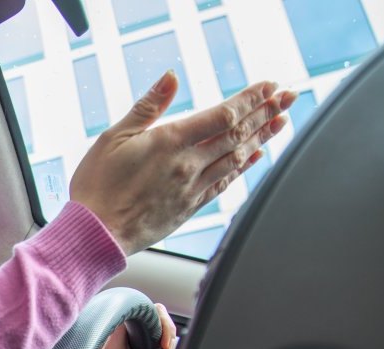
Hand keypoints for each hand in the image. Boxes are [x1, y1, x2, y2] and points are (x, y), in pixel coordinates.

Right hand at [70, 72, 295, 254]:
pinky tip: (254, 158)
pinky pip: (224, 184)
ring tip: (280, 122)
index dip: (250, 99)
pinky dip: (243, 169)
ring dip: (261, 138)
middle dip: (265, 113)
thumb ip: (147, 107)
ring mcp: (191, 188)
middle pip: (237, 135)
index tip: (268, 87)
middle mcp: (187, 165)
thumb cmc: (97, 187)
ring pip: (236, 159)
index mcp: (170, 143)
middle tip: (288, 98)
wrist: (95, 234)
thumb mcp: (114, 137)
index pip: (222, 115)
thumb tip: (170, 78)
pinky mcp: (188, 208)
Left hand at [83, 303, 177, 348]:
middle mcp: (139, 329)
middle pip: (167, 327)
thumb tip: (128, 310)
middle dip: (167, 347)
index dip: (164, 326)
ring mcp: (148, 342)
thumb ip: (119, 329)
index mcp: (129, 324)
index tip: (163, 345)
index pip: (156, 312)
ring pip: (171, 342)